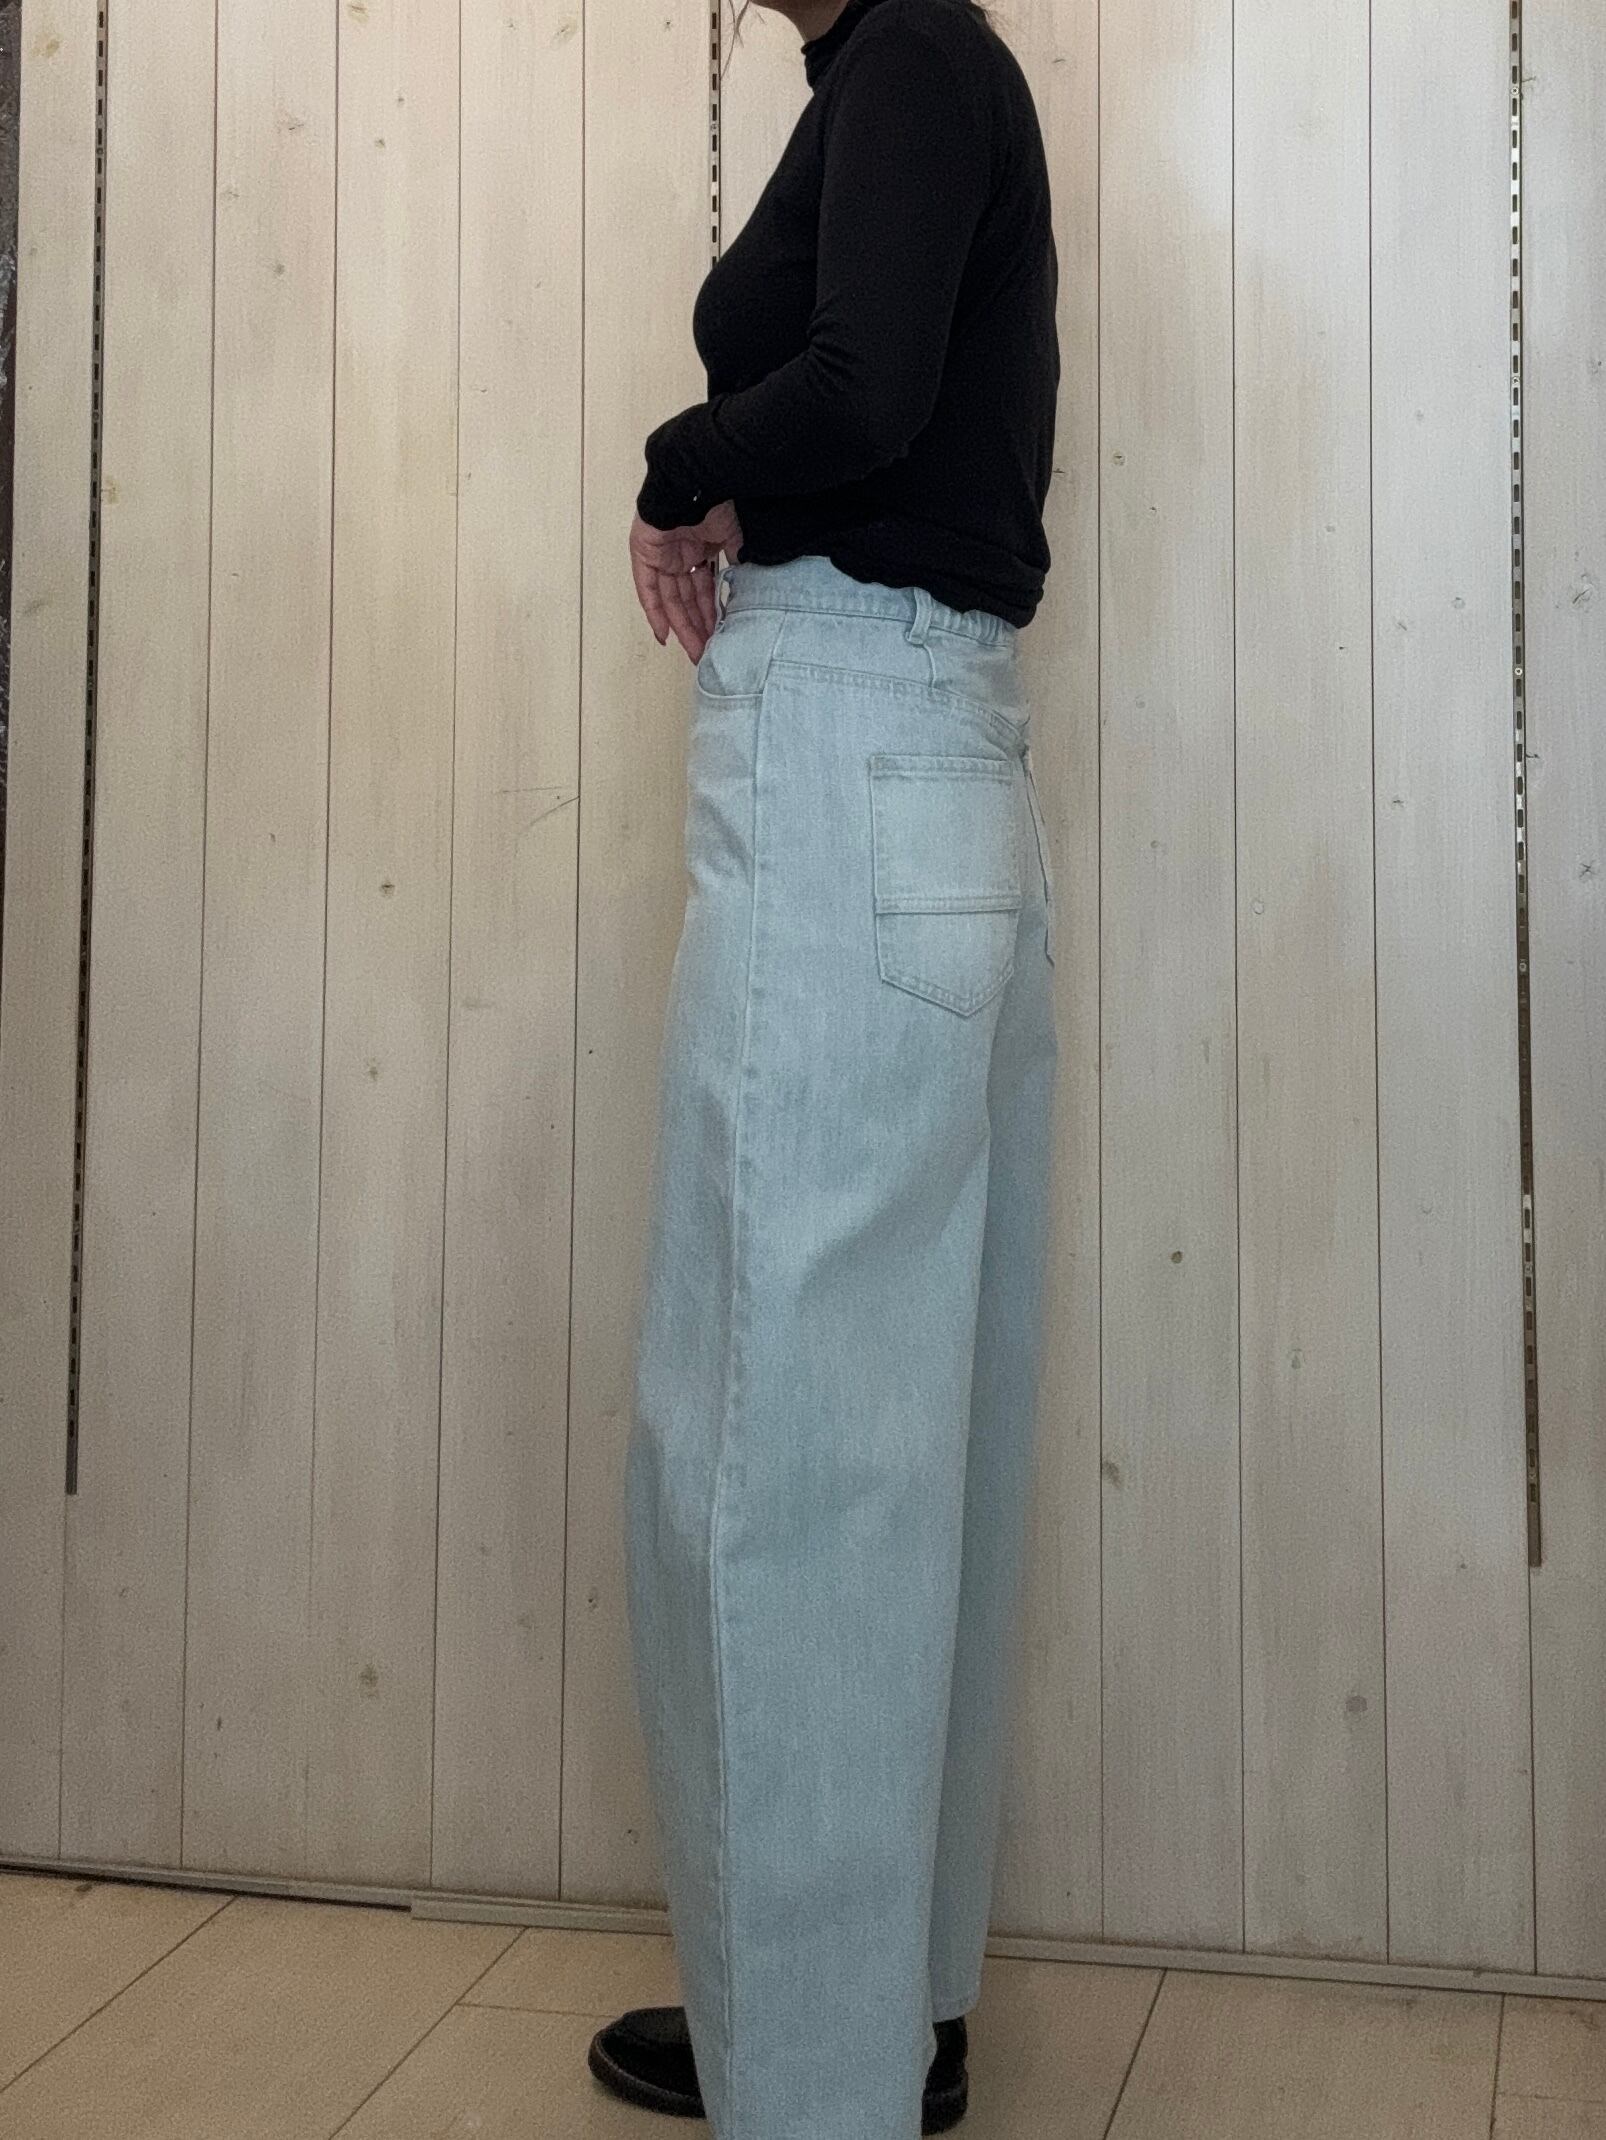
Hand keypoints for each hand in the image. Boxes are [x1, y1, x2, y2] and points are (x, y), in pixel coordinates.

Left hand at [630, 500, 743, 663]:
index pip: (704, 587)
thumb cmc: (718, 501)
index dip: (711, 611)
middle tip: (708, 652)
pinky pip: (647, 588)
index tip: (720, 634)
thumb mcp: (736, 538)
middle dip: (698, 626)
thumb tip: (747, 588)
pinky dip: (655, 612)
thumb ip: (740, 563)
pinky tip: (664, 635)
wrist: (698, 481)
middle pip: (687, 597)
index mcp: (700, 546)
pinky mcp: (643, 551)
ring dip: (682, 625)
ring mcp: (661, 553)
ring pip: (671, 598)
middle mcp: (680, 552)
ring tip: (695, 650)